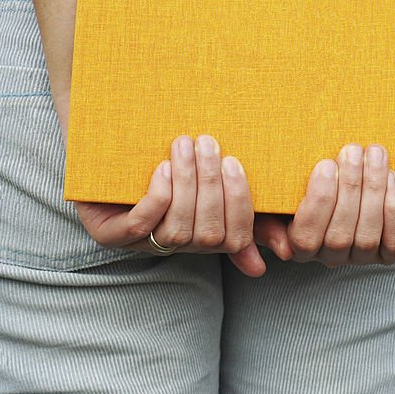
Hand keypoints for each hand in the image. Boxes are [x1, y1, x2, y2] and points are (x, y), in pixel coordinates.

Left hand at [73, 134, 265, 276]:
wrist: (108, 143)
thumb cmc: (167, 160)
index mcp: (201, 236)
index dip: (239, 204)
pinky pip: (138, 228)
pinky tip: (162, 170)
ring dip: (184, 185)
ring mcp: (140, 243)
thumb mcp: (212, 181)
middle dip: (210, 187)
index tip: (235, 163)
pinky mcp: (108, 234)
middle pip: (205, 234)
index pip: (234, 237)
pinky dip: (156, 200)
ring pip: (174, 229)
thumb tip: (286, 250)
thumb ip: (247, 209)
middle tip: (207, 143)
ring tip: (184, 145)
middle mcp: (174, 245)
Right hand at [252, 144, 394, 266]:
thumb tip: (283, 248)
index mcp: (299, 245)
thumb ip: (270, 218)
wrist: (351, 183)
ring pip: (367, 235)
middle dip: (349, 187)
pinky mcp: (390, 253)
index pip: (306, 236)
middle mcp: (330, 257)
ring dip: (373, 190)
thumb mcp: (282, 198)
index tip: (325, 164)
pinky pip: (394, 241)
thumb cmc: (310, 185)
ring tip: (374, 154)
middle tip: (352, 150)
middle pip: (339, 234)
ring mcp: (361, 257)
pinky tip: (391, 177)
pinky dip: (394, 209)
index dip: (318, 201)